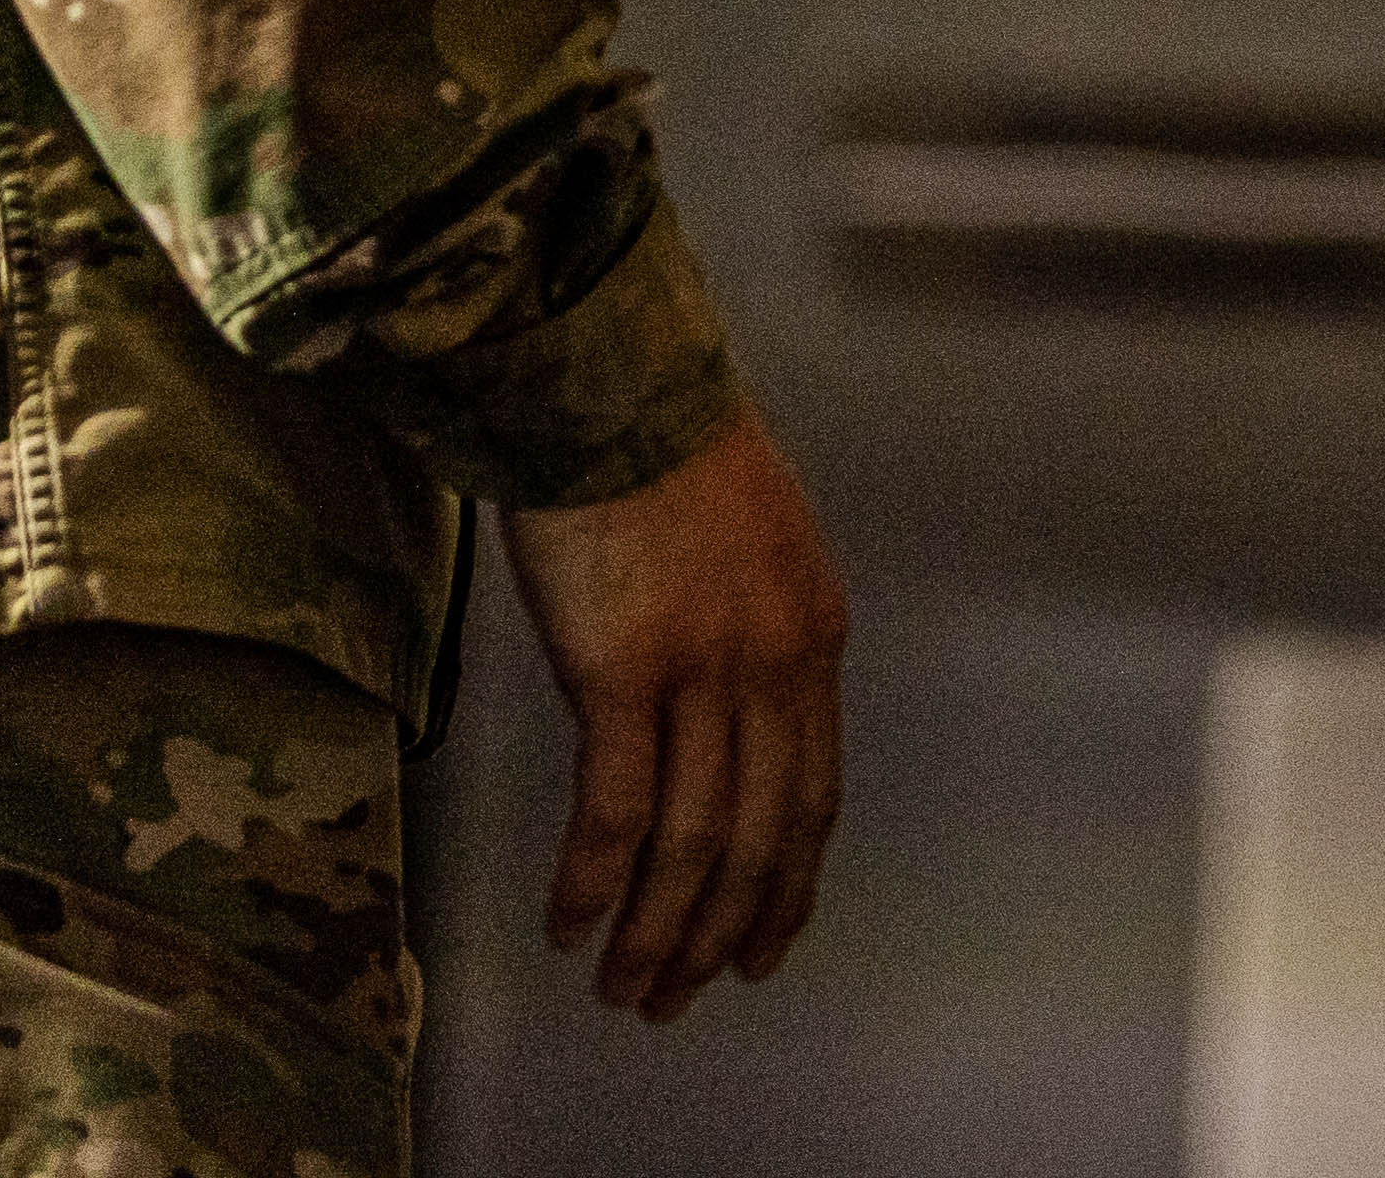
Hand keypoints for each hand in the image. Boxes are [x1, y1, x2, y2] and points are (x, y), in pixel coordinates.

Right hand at [501, 408, 849, 1021]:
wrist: (607, 386)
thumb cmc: (664, 454)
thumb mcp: (750, 550)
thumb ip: (746, 643)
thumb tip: (709, 730)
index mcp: (813, 640)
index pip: (812, 799)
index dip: (786, 889)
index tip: (760, 952)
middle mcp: (773, 667)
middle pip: (756, 839)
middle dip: (717, 935)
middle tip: (675, 999)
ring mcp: (702, 673)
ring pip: (690, 842)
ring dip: (657, 931)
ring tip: (623, 989)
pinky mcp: (621, 673)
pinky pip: (615, 809)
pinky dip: (595, 881)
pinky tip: (572, 926)